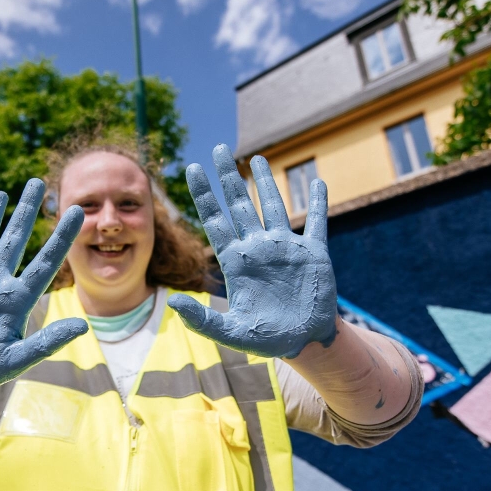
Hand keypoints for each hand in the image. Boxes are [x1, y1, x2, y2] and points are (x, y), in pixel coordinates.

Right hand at [0, 179, 87, 391]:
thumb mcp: (15, 360)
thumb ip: (47, 342)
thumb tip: (85, 326)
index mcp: (17, 299)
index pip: (46, 260)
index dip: (62, 236)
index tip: (78, 210)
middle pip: (15, 238)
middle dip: (27, 210)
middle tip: (39, 181)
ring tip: (3, 193)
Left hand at [168, 144, 336, 358]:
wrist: (303, 341)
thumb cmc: (266, 338)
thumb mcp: (230, 332)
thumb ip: (202, 319)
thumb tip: (172, 302)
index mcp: (237, 262)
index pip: (215, 221)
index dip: (204, 195)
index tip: (192, 168)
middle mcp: (258, 248)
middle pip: (240, 205)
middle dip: (229, 177)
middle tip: (219, 149)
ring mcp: (285, 248)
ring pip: (273, 206)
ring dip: (266, 182)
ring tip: (256, 158)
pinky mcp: (314, 253)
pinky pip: (315, 223)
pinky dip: (318, 203)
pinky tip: (318, 182)